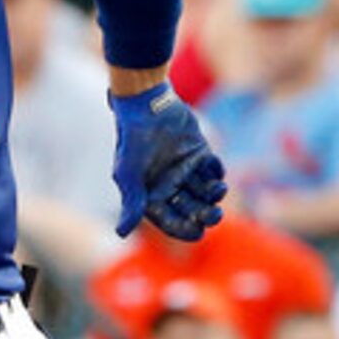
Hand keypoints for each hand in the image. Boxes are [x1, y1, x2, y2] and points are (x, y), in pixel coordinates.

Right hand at [110, 83, 228, 240]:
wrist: (146, 104)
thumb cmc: (133, 140)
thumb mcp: (129, 174)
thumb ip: (131, 203)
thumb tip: (120, 234)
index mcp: (151, 196)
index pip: (170, 221)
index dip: (185, 229)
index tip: (199, 232)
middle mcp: (169, 186)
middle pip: (192, 210)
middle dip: (205, 215)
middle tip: (215, 214)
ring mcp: (185, 170)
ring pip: (206, 193)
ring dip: (214, 195)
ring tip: (218, 189)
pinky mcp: (199, 153)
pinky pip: (213, 170)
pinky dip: (216, 172)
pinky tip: (211, 165)